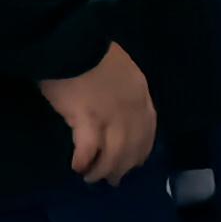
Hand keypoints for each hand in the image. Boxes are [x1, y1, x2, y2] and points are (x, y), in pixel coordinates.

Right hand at [34, 43, 159, 183]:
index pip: (148, 128)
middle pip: (133, 145)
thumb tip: (110, 102)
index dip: (142, 148)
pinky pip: (89, 148)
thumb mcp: (118, 67)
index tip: (136, 161)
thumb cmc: (89, 50)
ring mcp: (110, 116)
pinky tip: (78, 166)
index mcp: (140, 93)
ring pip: (114, 153)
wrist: (72, 42)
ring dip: (103, 169)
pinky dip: (85, 160)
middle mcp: (131, 109)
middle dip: (124, 165)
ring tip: (92, 178)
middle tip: (114, 180)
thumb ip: (120, 87)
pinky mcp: (86, 119)